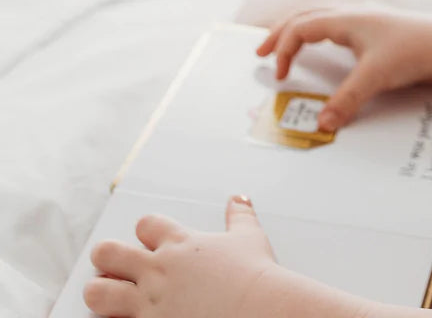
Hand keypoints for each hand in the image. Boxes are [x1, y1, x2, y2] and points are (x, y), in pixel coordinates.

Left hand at [84, 196, 276, 317]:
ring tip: (104, 296)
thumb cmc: (254, 275)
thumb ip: (240, 215)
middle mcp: (158, 270)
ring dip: (98, 293)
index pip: (145, 225)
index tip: (149, 238)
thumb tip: (239, 198)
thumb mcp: (249, 237)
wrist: (259, 310)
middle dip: (105, 257)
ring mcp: (149, 303)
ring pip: (98, 293)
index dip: (144, 230)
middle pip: (109, 253)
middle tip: (110, 264)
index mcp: (180, 244)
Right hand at [256, 3, 431, 131]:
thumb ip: (346, 100)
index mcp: (346, 18)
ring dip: (298, 27)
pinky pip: (336, 20)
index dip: (283, 48)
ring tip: (284, 46)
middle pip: (306, 14)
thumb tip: (321, 125)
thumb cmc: (413, 52)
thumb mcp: (376, 77)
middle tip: (259, 52)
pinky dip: (318, 29)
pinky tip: (323, 43)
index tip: (277, 75)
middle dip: (280, 32)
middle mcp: (352, 12)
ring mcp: (365, 17)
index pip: (301, 26)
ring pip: (321, 14)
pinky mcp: (376, 27)